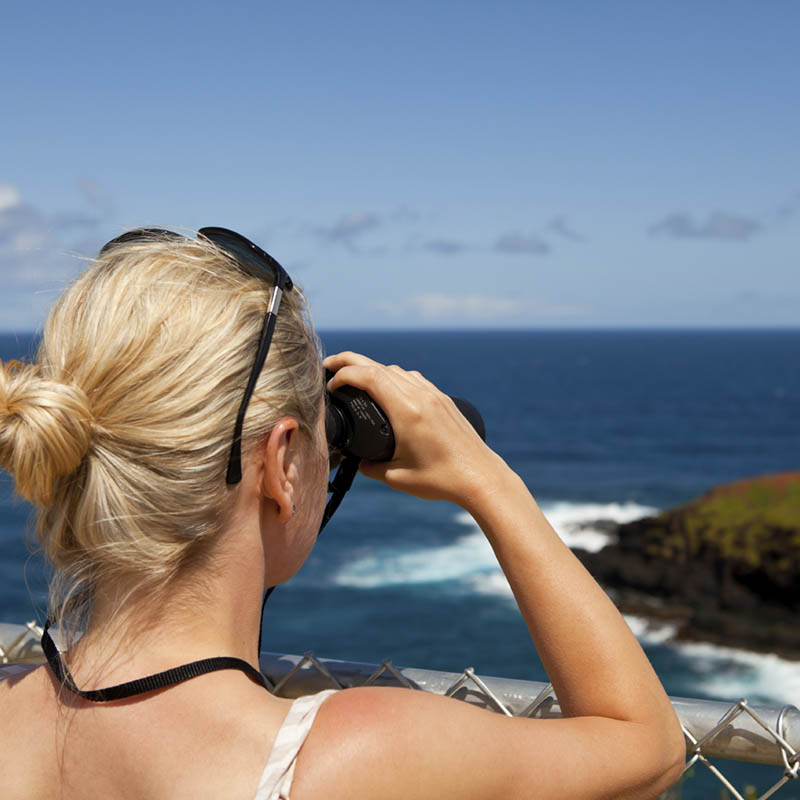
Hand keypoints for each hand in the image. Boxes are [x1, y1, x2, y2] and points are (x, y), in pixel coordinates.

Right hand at [324, 351, 508, 509]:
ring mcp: (434, 395)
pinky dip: (395, 377)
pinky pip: (414, 379)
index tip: (330, 385)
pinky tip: (389, 389)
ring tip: (356, 378)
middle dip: (350, 361)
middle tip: (330, 365)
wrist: (481, 478)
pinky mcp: (444, 401)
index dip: (344, 375)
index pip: (369, 376)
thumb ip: (371, 467)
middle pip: (380, 366)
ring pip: (398, 370)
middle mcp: (421, 396)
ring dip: (374, 369)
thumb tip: (359, 462)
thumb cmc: (442, 479)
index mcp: (407, 410)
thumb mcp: (397, 477)